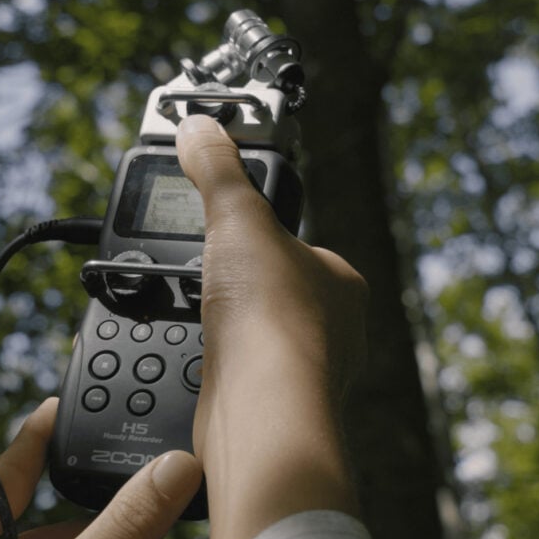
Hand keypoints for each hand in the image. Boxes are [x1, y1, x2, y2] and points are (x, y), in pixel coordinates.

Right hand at [176, 115, 368, 538]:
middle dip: (230, 283)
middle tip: (200, 275)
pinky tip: (200, 356)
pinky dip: (214, 361)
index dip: (251, 233)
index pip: (294, 242)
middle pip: (268, 288)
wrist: (262, 411)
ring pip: (253, 333)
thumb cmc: (272, 317)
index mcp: (341, 279)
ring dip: (220, 324)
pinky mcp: (273, 404)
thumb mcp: (237, 218)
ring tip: (196, 314)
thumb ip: (216, 170)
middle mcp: (333, 328)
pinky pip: (238, 369)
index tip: (221, 230)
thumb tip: (196, 127)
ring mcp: (305, 370)